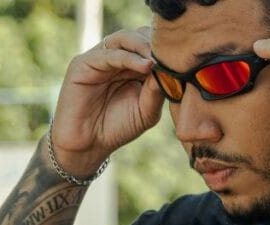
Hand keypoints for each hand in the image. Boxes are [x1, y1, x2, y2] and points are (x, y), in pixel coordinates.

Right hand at [50, 27, 164, 175]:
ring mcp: (100, 58)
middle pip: (139, 35)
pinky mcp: (84, 63)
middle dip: (156, 43)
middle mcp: (116, 58)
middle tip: (173, 56)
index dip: (167, 50)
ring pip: (124, 38)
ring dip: (144, 46)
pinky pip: (109, 54)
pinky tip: (145, 66)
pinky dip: (129, 57)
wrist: (88, 145)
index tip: (186, 59)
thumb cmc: (118, 128)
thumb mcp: (146, 111)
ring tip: (158, 60)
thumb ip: (157, 91)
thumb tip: (171, 71)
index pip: (151, 46)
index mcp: (132, 66)